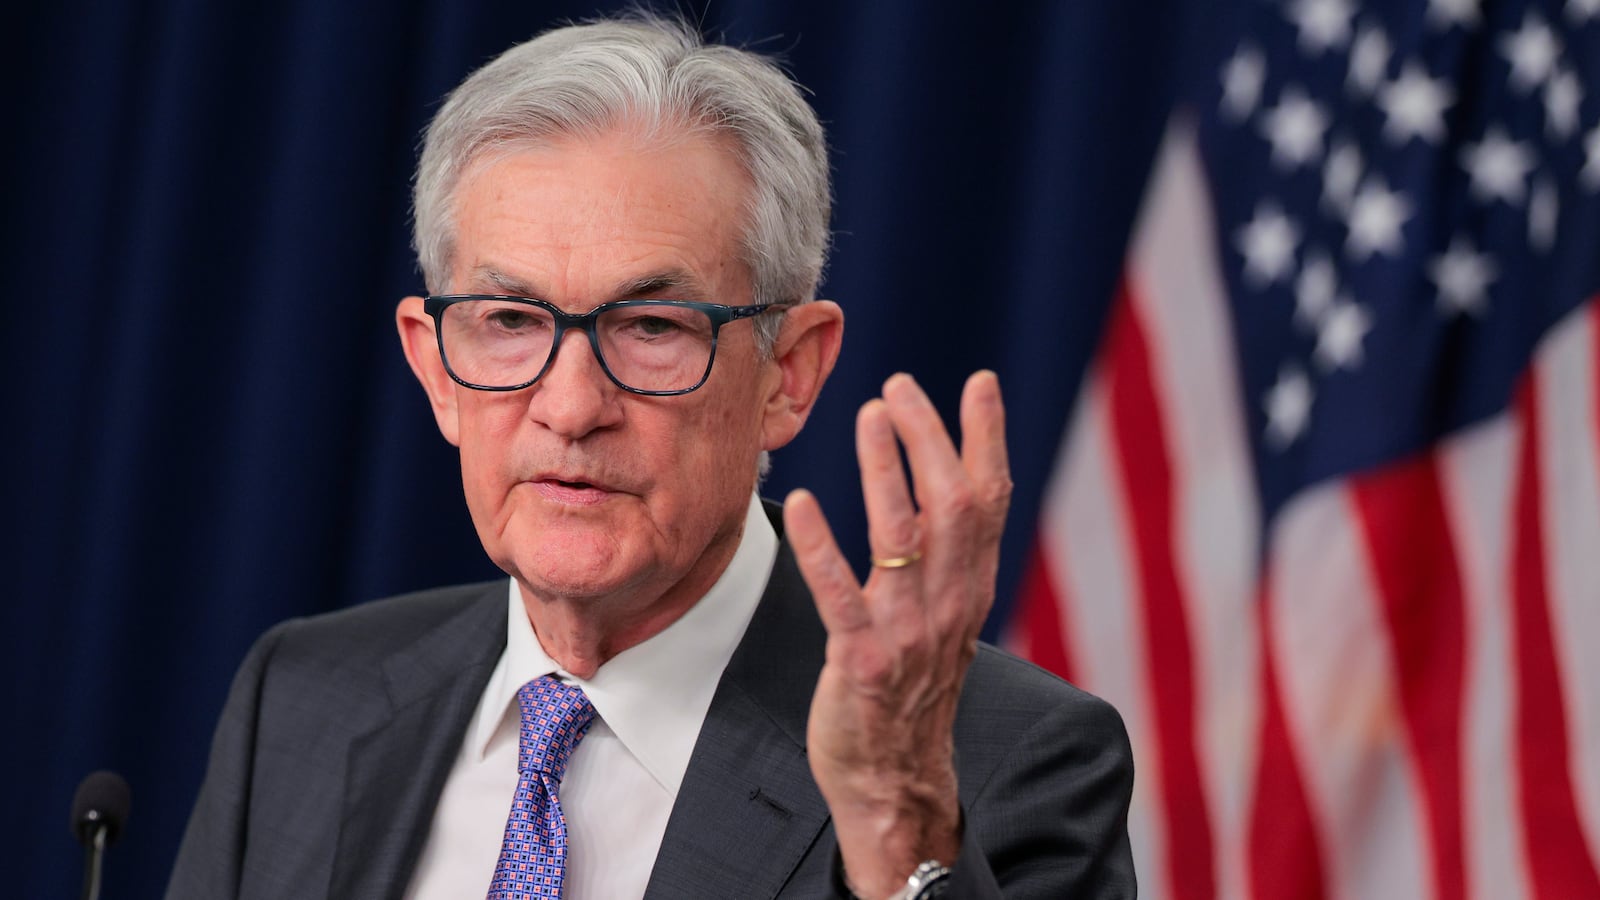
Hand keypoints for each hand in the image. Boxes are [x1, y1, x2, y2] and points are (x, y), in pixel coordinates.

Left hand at [784, 370, 1011, 898]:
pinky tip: (803, 502)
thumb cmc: (910, 694)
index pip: (991, 502)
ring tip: (869, 415)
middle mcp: (949, 606)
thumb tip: (939, 489)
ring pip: (905, 538)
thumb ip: (946, 560)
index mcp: (971, 591)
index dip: (988, 439)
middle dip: (931, 439)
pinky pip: (841, 597)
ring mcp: (908, 635)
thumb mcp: (942, 620)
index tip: (980, 383)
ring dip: (887, 471)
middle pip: (954, 506)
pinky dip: (822, 548)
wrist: (896, 784)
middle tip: (900, 388)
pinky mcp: (863, 664)